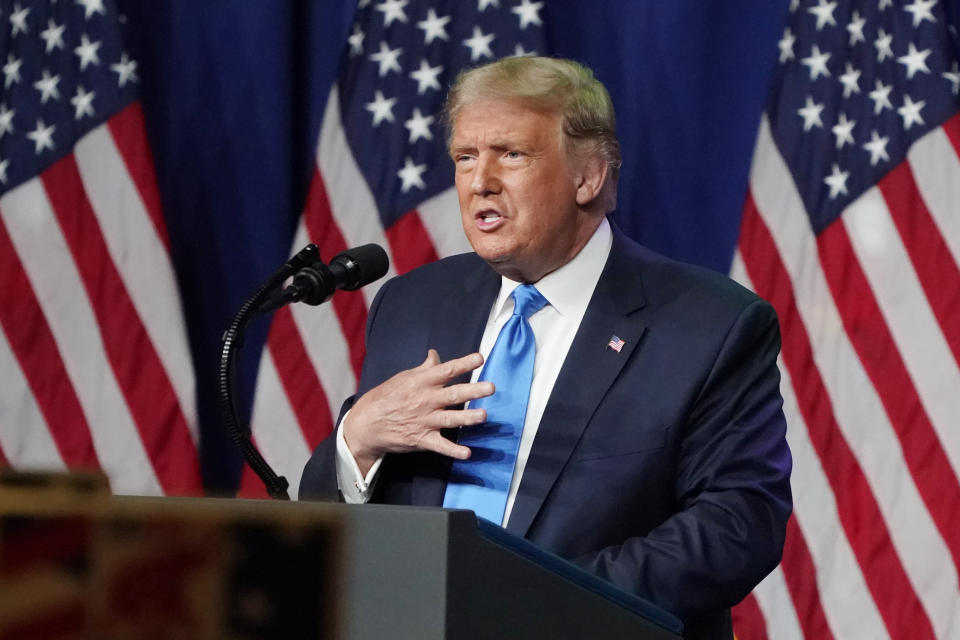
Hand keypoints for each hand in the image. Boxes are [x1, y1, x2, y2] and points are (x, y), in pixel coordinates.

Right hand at [342, 349, 492, 474]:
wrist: (365, 424)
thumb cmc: (385, 397)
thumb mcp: (403, 378)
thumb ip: (424, 369)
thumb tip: (435, 355)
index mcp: (421, 382)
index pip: (446, 370)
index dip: (464, 363)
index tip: (479, 359)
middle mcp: (425, 400)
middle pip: (453, 394)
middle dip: (473, 391)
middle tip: (490, 387)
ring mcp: (424, 421)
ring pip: (450, 419)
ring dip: (467, 418)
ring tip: (483, 416)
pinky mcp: (421, 439)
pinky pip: (440, 446)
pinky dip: (453, 451)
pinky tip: (467, 453)